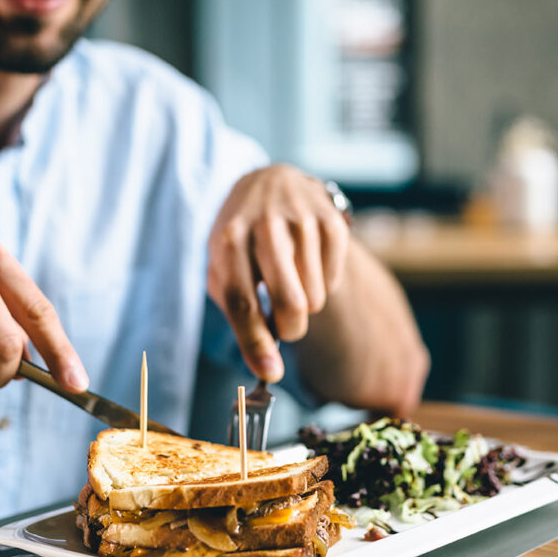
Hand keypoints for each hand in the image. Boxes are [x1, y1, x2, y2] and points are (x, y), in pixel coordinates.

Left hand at [207, 164, 348, 380]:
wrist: (268, 183)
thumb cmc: (241, 240)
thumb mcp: (223, 268)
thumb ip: (239, 317)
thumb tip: (268, 369)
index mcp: (228, 240)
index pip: (243, 303)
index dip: (256, 343)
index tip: (271, 374)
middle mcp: (264, 226)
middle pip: (288, 303)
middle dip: (291, 329)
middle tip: (286, 327)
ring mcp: (301, 220)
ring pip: (315, 298)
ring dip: (305, 304)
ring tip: (291, 280)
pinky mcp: (330, 220)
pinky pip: (334, 281)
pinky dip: (323, 285)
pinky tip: (307, 263)